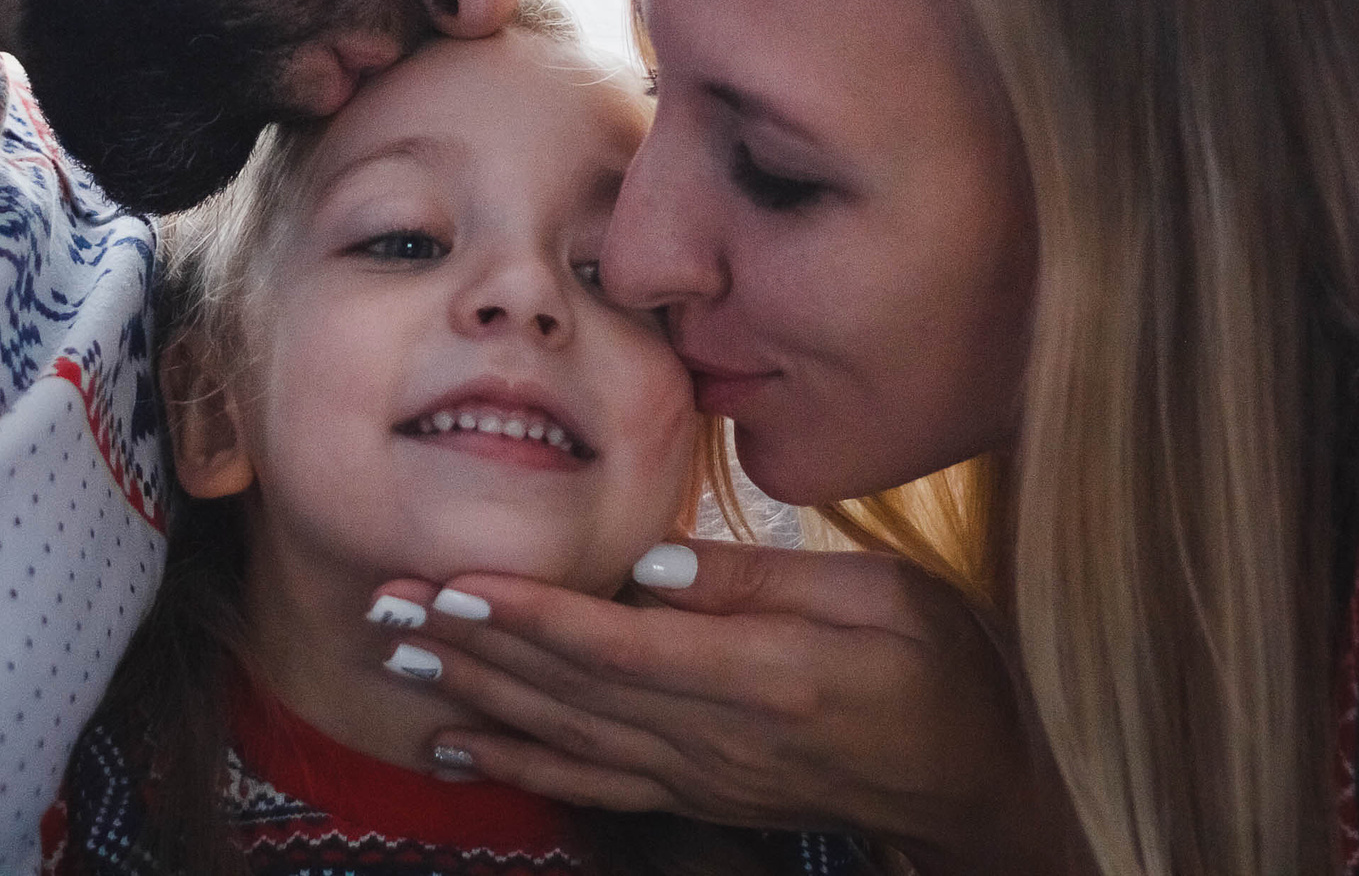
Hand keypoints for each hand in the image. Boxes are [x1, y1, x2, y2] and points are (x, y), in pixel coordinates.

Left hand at [369, 539, 1086, 875]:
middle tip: (384, 605)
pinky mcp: (696, 795)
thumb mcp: (883, 596)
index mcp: (762, 676)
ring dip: (474, 695)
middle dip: (469, 645)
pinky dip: (519, 764)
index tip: (454, 582)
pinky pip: (592, 783)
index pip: (618, 643)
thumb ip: (763, 580)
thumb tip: (652, 564)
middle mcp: (715, 737)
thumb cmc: (942, 670)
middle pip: (568, 688)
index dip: (528, 614)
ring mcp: (700, 775)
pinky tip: (458, 743)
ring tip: (395, 657)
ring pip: (564, 734)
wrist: (974, 784)